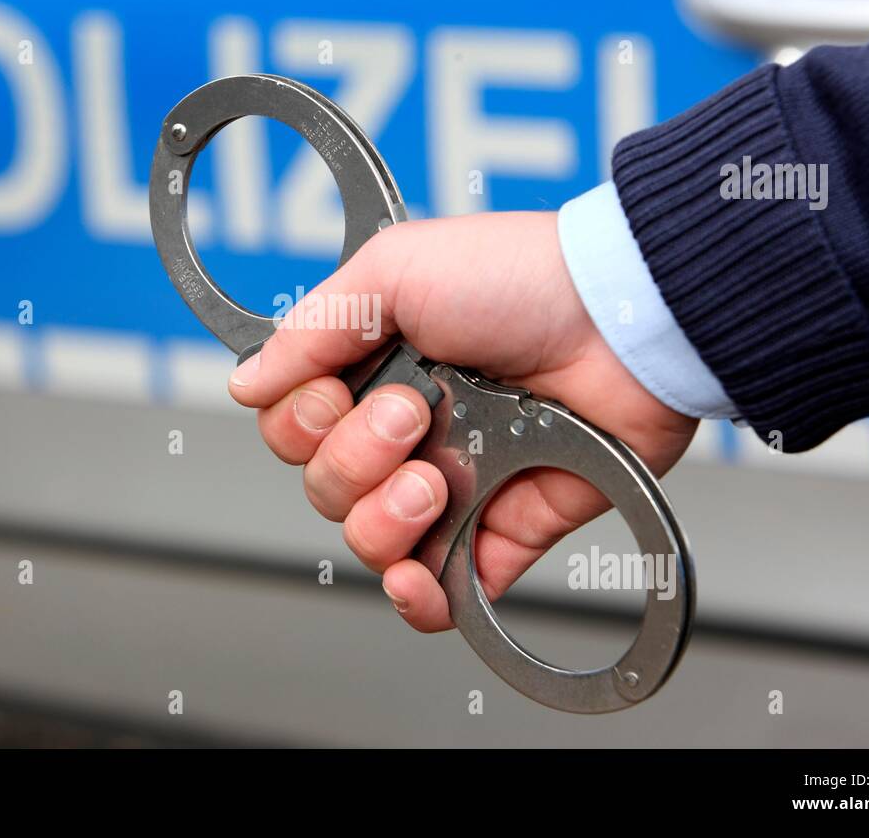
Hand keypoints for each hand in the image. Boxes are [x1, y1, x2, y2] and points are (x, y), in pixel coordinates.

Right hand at [228, 211, 696, 631]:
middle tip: (413, 414)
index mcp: (372, 370)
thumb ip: (312, 328)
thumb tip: (246, 384)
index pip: (292, 428)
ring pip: (368, 540)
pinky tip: (420, 581)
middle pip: (322, 488)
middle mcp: (403, 430)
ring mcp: (450, 483)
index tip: (334, 393)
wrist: (622, 318)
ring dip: (386, 518)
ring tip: (435, 480)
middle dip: (355, 459)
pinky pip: (441, 589)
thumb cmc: (520, 278)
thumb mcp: (394, 270)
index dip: (300, 423)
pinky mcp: (501, 528)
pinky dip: (422, 599)